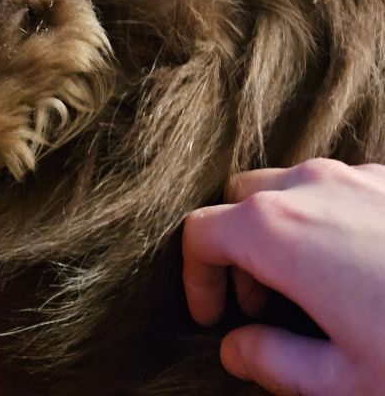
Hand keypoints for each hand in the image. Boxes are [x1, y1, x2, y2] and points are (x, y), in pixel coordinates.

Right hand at [182, 160, 384, 394]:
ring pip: (288, 185)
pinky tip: (353, 266)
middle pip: (240, 199)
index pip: (200, 233)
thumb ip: (276, 362)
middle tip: (257, 304)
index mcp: (278, 230)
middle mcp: (308, 185)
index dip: (195, 278)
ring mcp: (353, 173)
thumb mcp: (345, 381)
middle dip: (235, 247)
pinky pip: (336, 186)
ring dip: (280, 229)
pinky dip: (324, 217)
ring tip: (307, 288)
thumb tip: (236, 351)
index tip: (211, 318)